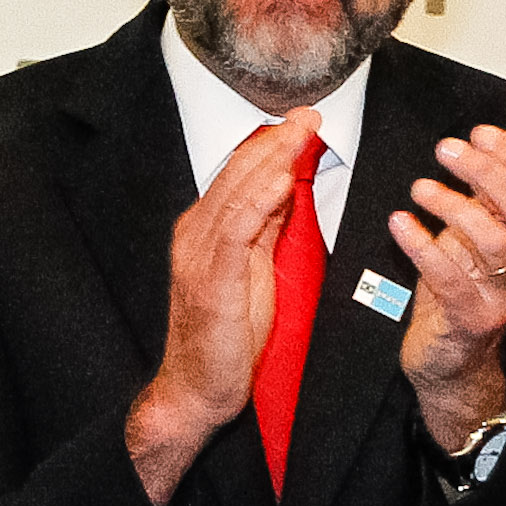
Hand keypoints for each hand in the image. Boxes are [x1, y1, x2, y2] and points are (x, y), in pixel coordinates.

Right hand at [132, 109, 319, 440]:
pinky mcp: (211, 280)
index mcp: (205, 231)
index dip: (271, 145)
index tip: (302, 121)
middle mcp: (196, 235)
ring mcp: (199, 256)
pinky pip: (235, 230)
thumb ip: (265, 230)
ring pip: (237, 194)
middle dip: (275, 142)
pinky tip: (281, 180)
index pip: (239, 176)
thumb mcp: (253, 272)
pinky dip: (259, 201)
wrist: (197, 390)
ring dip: (272, 160)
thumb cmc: (227, 338)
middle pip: (238, 176)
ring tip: (300, 133)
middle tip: (309, 114)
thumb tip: (287, 188)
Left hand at [392, 124, 505, 447]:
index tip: (481, 134)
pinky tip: (400, 222)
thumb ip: (497, 186)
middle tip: (447, 150)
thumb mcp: (479, 230)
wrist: (451, 358)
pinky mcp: (473, 319)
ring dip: (454, 205)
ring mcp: (505, 296)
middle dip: (485, 171)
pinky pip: (451, 279)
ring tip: (420, 187)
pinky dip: (423, 246)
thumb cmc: (461, 289)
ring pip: (495, 242)